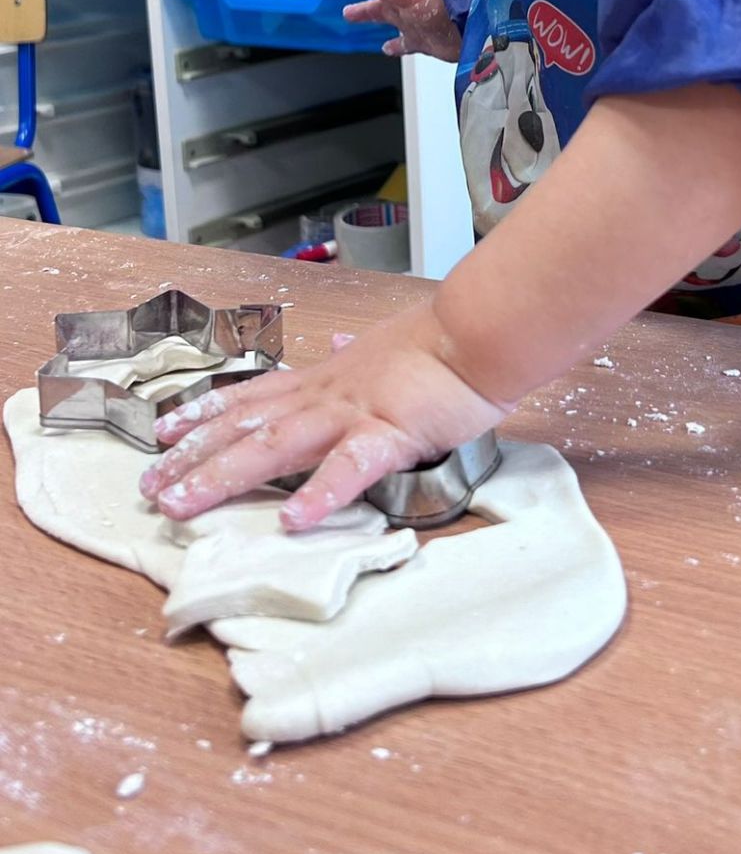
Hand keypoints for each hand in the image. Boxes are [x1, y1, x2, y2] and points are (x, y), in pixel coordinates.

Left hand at [139, 306, 508, 529]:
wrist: (478, 332)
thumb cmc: (440, 344)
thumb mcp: (384, 345)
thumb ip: (354, 354)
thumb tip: (335, 342)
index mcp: (326, 378)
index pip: (252, 396)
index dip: (206, 413)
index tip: (166, 432)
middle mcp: (325, 395)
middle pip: (246, 427)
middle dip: (194, 458)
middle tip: (150, 484)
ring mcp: (351, 413)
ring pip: (274, 447)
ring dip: (223, 476)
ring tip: (183, 505)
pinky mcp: (388, 433)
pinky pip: (348, 468)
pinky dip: (319, 493)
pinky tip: (292, 521)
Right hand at [313, 0, 460, 60]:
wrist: (471, 23)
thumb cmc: (441, 3)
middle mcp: (403, 3)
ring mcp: (413, 21)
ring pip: (385, 18)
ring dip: (369, 16)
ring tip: (352, 16)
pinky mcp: (425, 40)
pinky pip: (405, 43)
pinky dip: (396, 46)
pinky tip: (388, 49)